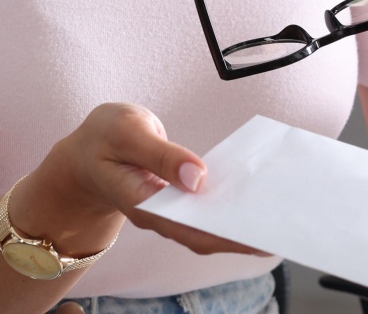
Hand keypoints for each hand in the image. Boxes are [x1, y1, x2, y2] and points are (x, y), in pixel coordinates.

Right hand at [12, 103, 264, 258]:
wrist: (86, 151)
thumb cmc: (104, 139)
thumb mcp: (126, 132)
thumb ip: (161, 154)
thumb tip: (198, 177)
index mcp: (143, 204)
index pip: (188, 229)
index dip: (223, 235)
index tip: (256, 235)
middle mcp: (159, 215)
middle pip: (205, 235)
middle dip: (242, 233)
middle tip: (281, 224)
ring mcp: (169, 211)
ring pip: (209, 225)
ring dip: (240, 220)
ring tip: (277, 211)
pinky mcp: (177, 201)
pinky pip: (207, 209)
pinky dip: (230, 204)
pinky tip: (255, 194)